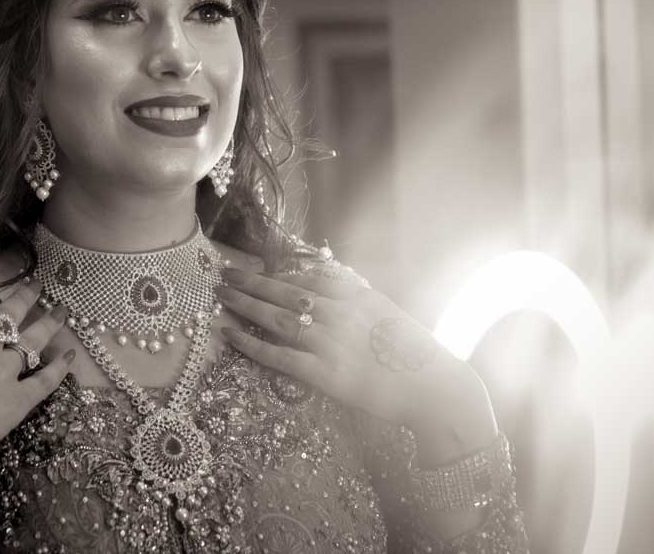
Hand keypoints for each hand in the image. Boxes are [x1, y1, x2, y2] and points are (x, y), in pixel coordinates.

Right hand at [0, 278, 76, 474]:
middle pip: (10, 314)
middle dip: (26, 297)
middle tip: (38, 286)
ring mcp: (4, 371)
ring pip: (33, 339)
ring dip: (50, 322)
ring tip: (62, 310)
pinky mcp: (19, 399)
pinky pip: (46, 380)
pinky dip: (60, 368)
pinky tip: (70, 355)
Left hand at [216, 267, 491, 430]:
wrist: (433, 388)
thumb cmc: (413, 352)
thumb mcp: (386, 310)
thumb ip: (356, 293)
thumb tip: (330, 275)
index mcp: (356, 295)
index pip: (308, 276)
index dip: (277, 271)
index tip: (254, 267)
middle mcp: (339, 313)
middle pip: (285, 291)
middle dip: (251, 281)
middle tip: (224, 273)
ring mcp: (330, 343)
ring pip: (277, 318)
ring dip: (244, 305)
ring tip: (220, 296)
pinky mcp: (324, 374)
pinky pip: (278, 357)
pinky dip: (251, 344)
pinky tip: (230, 335)